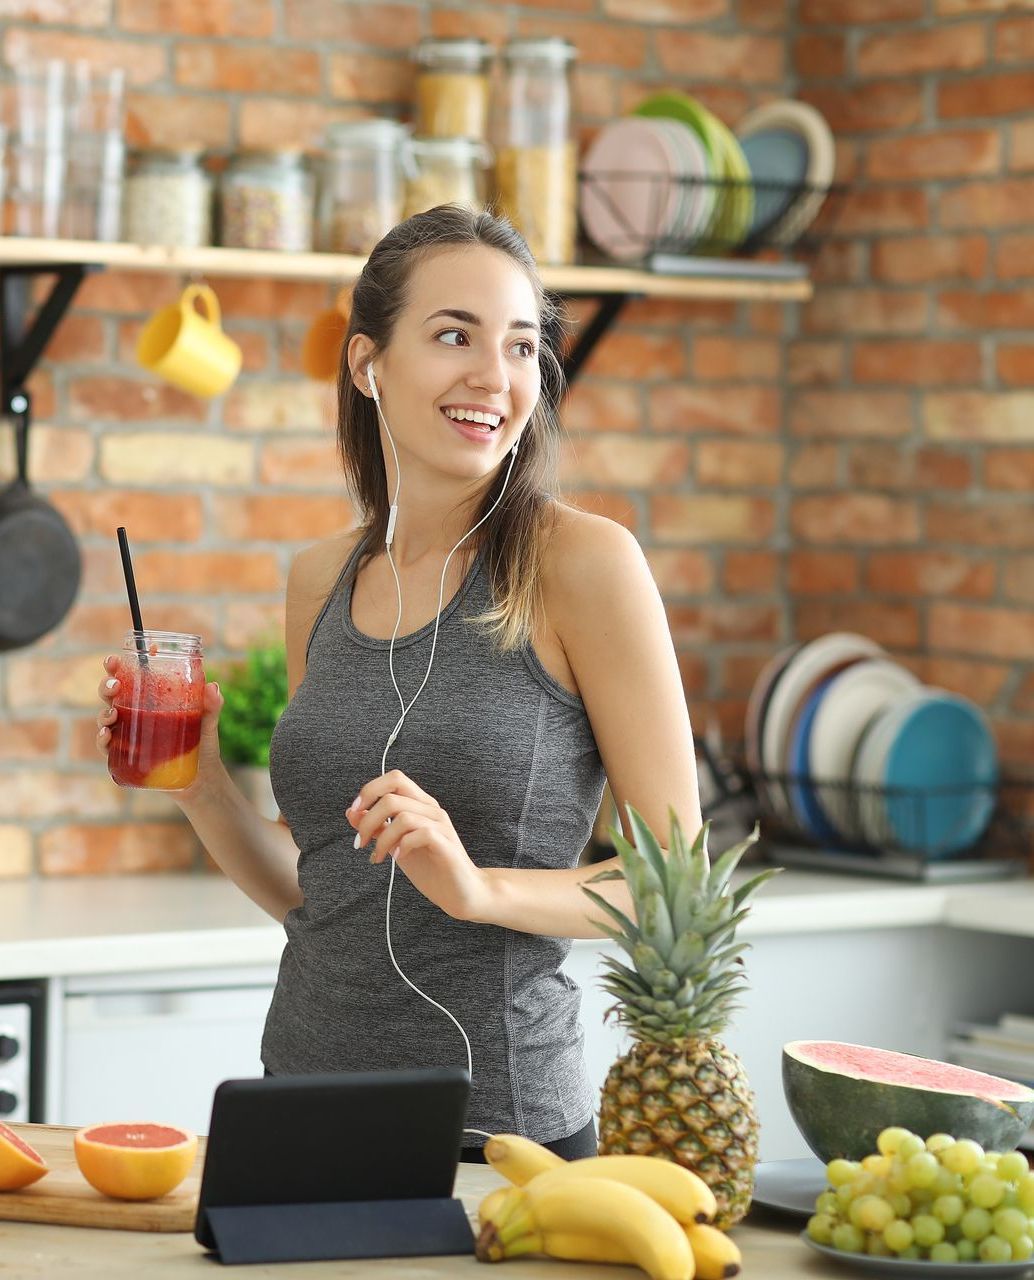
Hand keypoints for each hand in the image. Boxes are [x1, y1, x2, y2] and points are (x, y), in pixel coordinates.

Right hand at [95, 654, 225, 802]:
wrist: (201, 779)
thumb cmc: (202, 744)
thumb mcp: (208, 722)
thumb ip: (211, 706)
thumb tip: (213, 687)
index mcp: (150, 700)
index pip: (130, 679)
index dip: (117, 668)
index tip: (114, 659)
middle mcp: (135, 715)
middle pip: (112, 695)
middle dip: (107, 686)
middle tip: (114, 685)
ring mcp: (128, 736)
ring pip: (106, 719)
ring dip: (103, 713)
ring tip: (112, 714)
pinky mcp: (126, 757)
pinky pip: (108, 748)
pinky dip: (103, 741)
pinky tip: (107, 736)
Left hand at [348, 769, 491, 922]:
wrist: (460, 892)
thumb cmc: (429, 867)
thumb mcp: (395, 844)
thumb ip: (377, 827)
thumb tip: (351, 812)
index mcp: (420, 804)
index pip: (394, 778)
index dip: (370, 790)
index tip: (354, 813)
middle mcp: (432, 810)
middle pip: (392, 796)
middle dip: (368, 819)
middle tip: (360, 842)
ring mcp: (441, 826)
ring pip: (403, 816)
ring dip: (382, 838)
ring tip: (378, 857)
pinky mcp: (446, 844)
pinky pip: (420, 834)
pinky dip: (401, 846)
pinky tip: (397, 858)